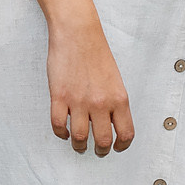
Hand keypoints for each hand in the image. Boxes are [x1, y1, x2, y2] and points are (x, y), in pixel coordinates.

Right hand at [47, 17, 133, 154]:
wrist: (78, 33)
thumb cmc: (96, 53)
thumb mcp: (116, 80)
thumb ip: (114, 103)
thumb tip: (111, 124)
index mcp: (119, 99)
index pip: (126, 133)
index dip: (121, 146)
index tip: (117, 147)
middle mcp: (100, 103)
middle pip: (102, 141)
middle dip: (100, 150)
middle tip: (97, 150)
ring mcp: (78, 101)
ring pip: (79, 138)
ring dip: (79, 145)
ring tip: (79, 144)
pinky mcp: (59, 97)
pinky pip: (58, 126)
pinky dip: (61, 134)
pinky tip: (64, 132)